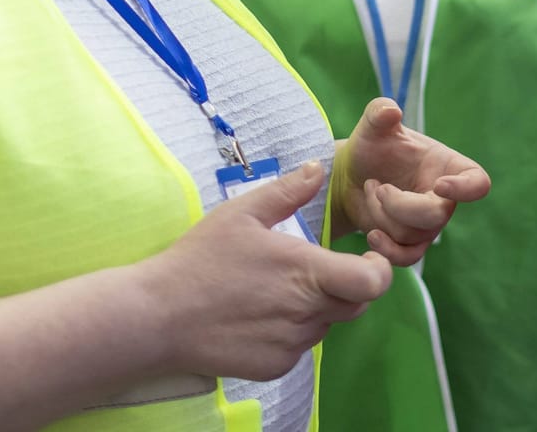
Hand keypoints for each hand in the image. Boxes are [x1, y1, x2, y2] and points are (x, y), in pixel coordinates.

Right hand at [147, 160, 393, 381]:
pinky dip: (291, 331)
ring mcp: (292, 345)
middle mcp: (307, 313)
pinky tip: (258, 316)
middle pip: (356, 304)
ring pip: (326, 325)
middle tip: (311, 270)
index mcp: (307, 272)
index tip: (363, 259)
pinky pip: (300, 347)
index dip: (378, 270)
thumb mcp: (241, 213)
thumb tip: (318, 168)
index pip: (374, 283)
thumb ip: (287, 191)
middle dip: (346, 286)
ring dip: (316, 308)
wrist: (158, 317)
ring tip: (274, 291)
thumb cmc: (200, 259)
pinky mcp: (276, 367)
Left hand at [331, 98, 491, 265]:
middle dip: (399, 205)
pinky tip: (371, 235)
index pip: (477, 183)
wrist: (351, 176)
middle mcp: (444, 198)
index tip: (439, 185)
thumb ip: (380, 112)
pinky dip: (388, 250)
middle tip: (376, 185)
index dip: (465, 189)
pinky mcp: (410, 242)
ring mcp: (428, 224)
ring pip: (413, 234)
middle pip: (437, 216)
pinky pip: (408, 257)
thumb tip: (390, 110)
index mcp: (448, 166)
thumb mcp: (373, 126)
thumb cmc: (372, 147)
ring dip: (381, 214)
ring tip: (369, 190)